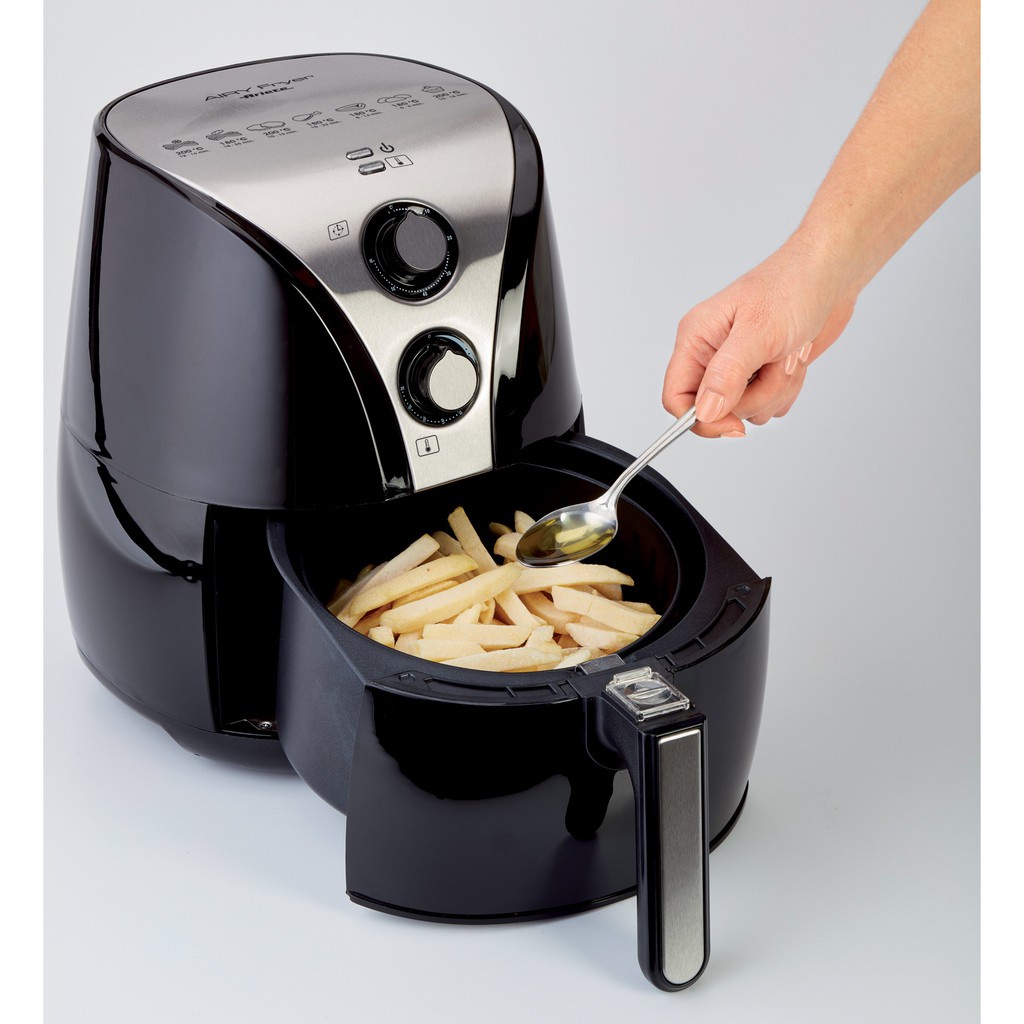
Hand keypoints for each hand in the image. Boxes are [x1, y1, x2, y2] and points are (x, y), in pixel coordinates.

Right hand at [662, 239, 857, 436]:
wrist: (831, 276)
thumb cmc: (793, 286)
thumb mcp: (758, 331)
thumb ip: (727, 374)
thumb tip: (704, 413)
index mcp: (696, 339)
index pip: (676, 397)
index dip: (700, 419)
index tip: (731, 425)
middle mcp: (712, 355)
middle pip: (717, 410)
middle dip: (754, 396)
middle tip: (774, 365)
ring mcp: (738, 367)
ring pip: (748, 410)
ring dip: (776, 390)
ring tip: (787, 354)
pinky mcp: (762, 374)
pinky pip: (770, 405)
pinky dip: (788, 388)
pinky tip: (794, 358)